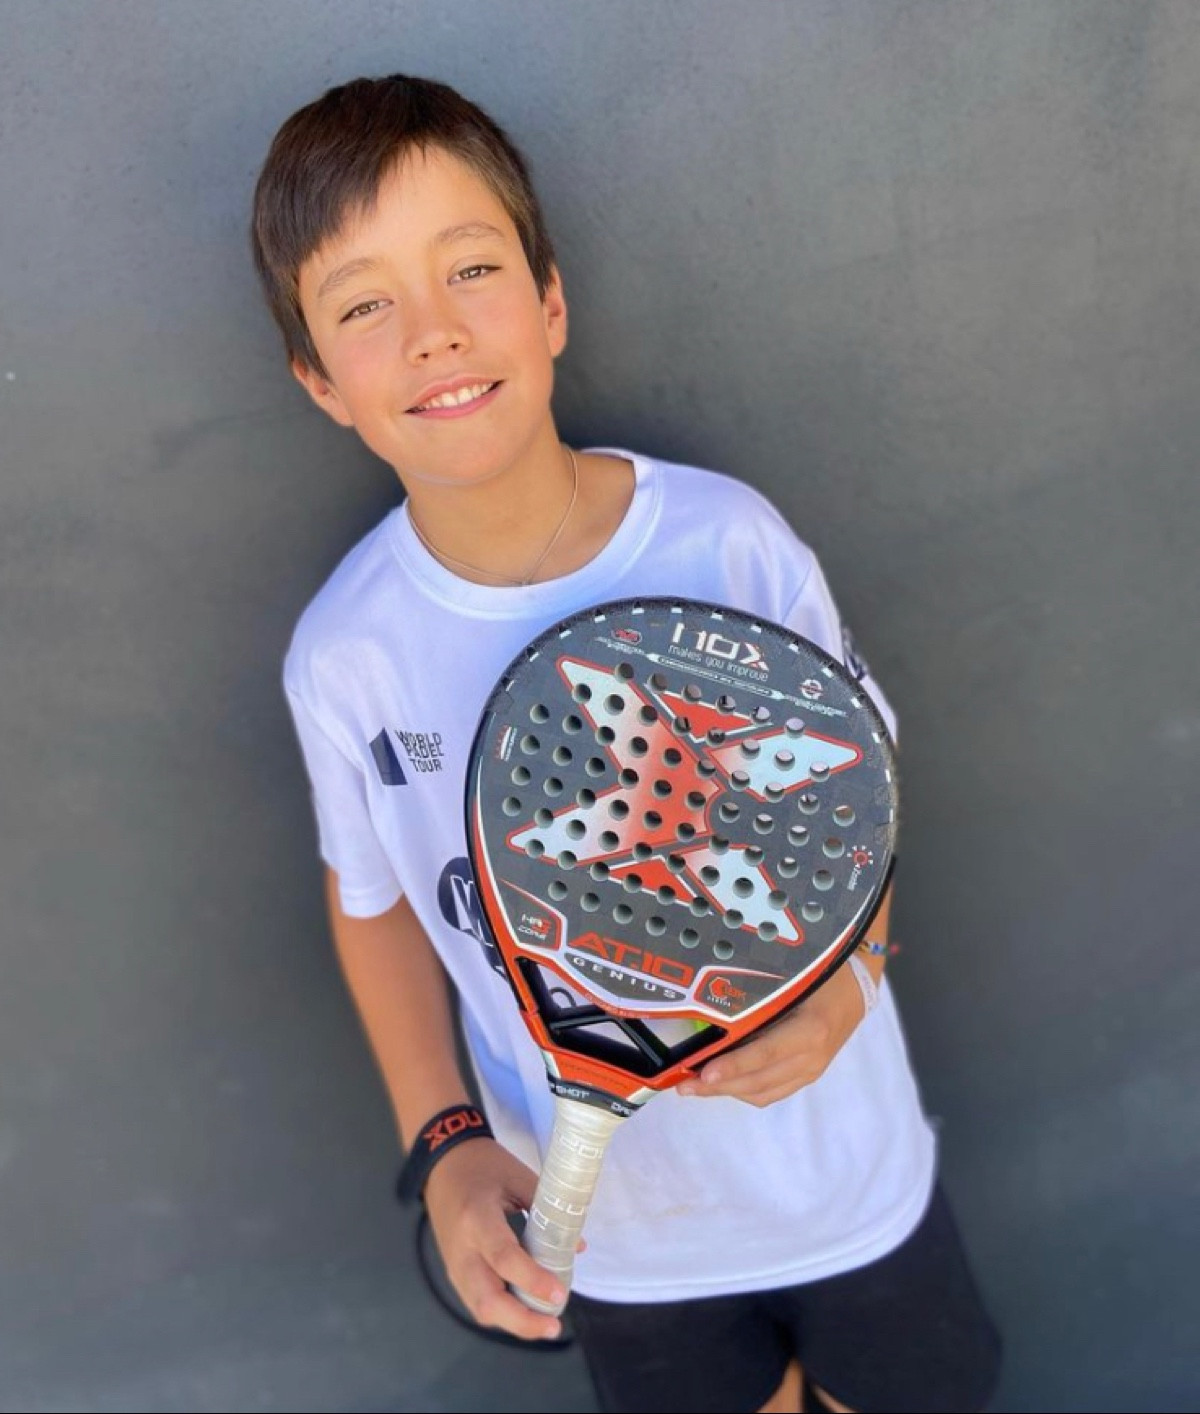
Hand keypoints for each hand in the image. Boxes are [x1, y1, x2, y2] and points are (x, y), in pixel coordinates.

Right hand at [421, 1136, 576, 1341]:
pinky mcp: (455, 1271)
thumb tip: (577, 1246)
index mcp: (477, 1218)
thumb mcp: (518, 1176)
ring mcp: (454, 1264)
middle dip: (522, 1321)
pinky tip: (526, 1309)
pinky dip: (503, 1313)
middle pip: (486, 1300)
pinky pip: (477, 1302)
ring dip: (514, 1322)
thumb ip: (547, 1210)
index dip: (532, 1279)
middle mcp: (462, 1249)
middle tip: (554, 1325)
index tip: (559, 1292)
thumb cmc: (483, 1165)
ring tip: (545, 1322)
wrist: (442, 1163)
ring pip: (480, 1309)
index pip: (504, 1258)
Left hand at [676, 963, 867, 1106]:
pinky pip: (772, 1092)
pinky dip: (744, 1091)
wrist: (858, 987)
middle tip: (682, 1085)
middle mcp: (812, 1058)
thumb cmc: (823, 973)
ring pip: (762, 1093)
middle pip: (759, 1081)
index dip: (733, 1066)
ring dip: (727, 1092)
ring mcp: (811, 1071)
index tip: (703, 1073)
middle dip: (718, 1086)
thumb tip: (715, 1008)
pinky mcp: (808, 1076)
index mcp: (810, 1031)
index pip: (764, 1054)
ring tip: (694, 1086)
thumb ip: (760, 997)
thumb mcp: (793, 978)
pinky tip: (722, 1083)